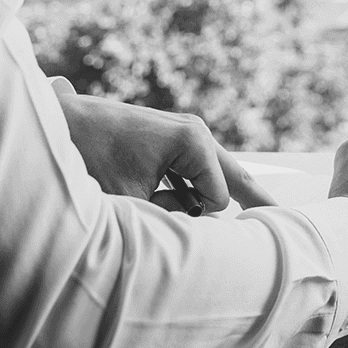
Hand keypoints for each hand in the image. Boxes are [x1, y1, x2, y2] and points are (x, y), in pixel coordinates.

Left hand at [56, 88, 274, 213]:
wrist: (59, 123)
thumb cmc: (92, 161)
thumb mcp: (135, 200)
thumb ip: (173, 218)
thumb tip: (200, 224)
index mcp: (193, 141)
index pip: (218, 198)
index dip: (195, 217)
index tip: (172, 215)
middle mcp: (196, 131)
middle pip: (236, 176)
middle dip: (258, 200)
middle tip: (288, 219)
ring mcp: (184, 132)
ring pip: (216, 174)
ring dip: (215, 198)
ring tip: (251, 215)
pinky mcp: (170, 137)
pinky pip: (196, 169)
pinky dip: (197, 188)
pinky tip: (200, 202)